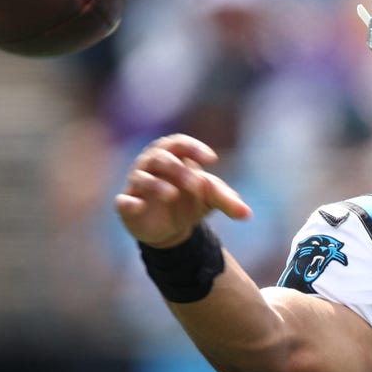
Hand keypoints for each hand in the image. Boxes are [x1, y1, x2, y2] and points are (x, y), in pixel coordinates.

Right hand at [115, 134, 251, 247]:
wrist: (171, 227)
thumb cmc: (190, 201)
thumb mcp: (211, 199)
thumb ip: (227, 201)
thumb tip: (248, 214)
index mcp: (173, 155)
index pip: (180, 143)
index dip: (194, 148)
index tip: (212, 159)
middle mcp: (151, 165)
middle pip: (160, 158)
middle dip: (178, 169)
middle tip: (197, 184)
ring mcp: (137, 185)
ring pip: (142, 177)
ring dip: (156, 185)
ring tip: (172, 194)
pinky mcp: (127, 206)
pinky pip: (123, 201)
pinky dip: (129, 202)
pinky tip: (138, 206)